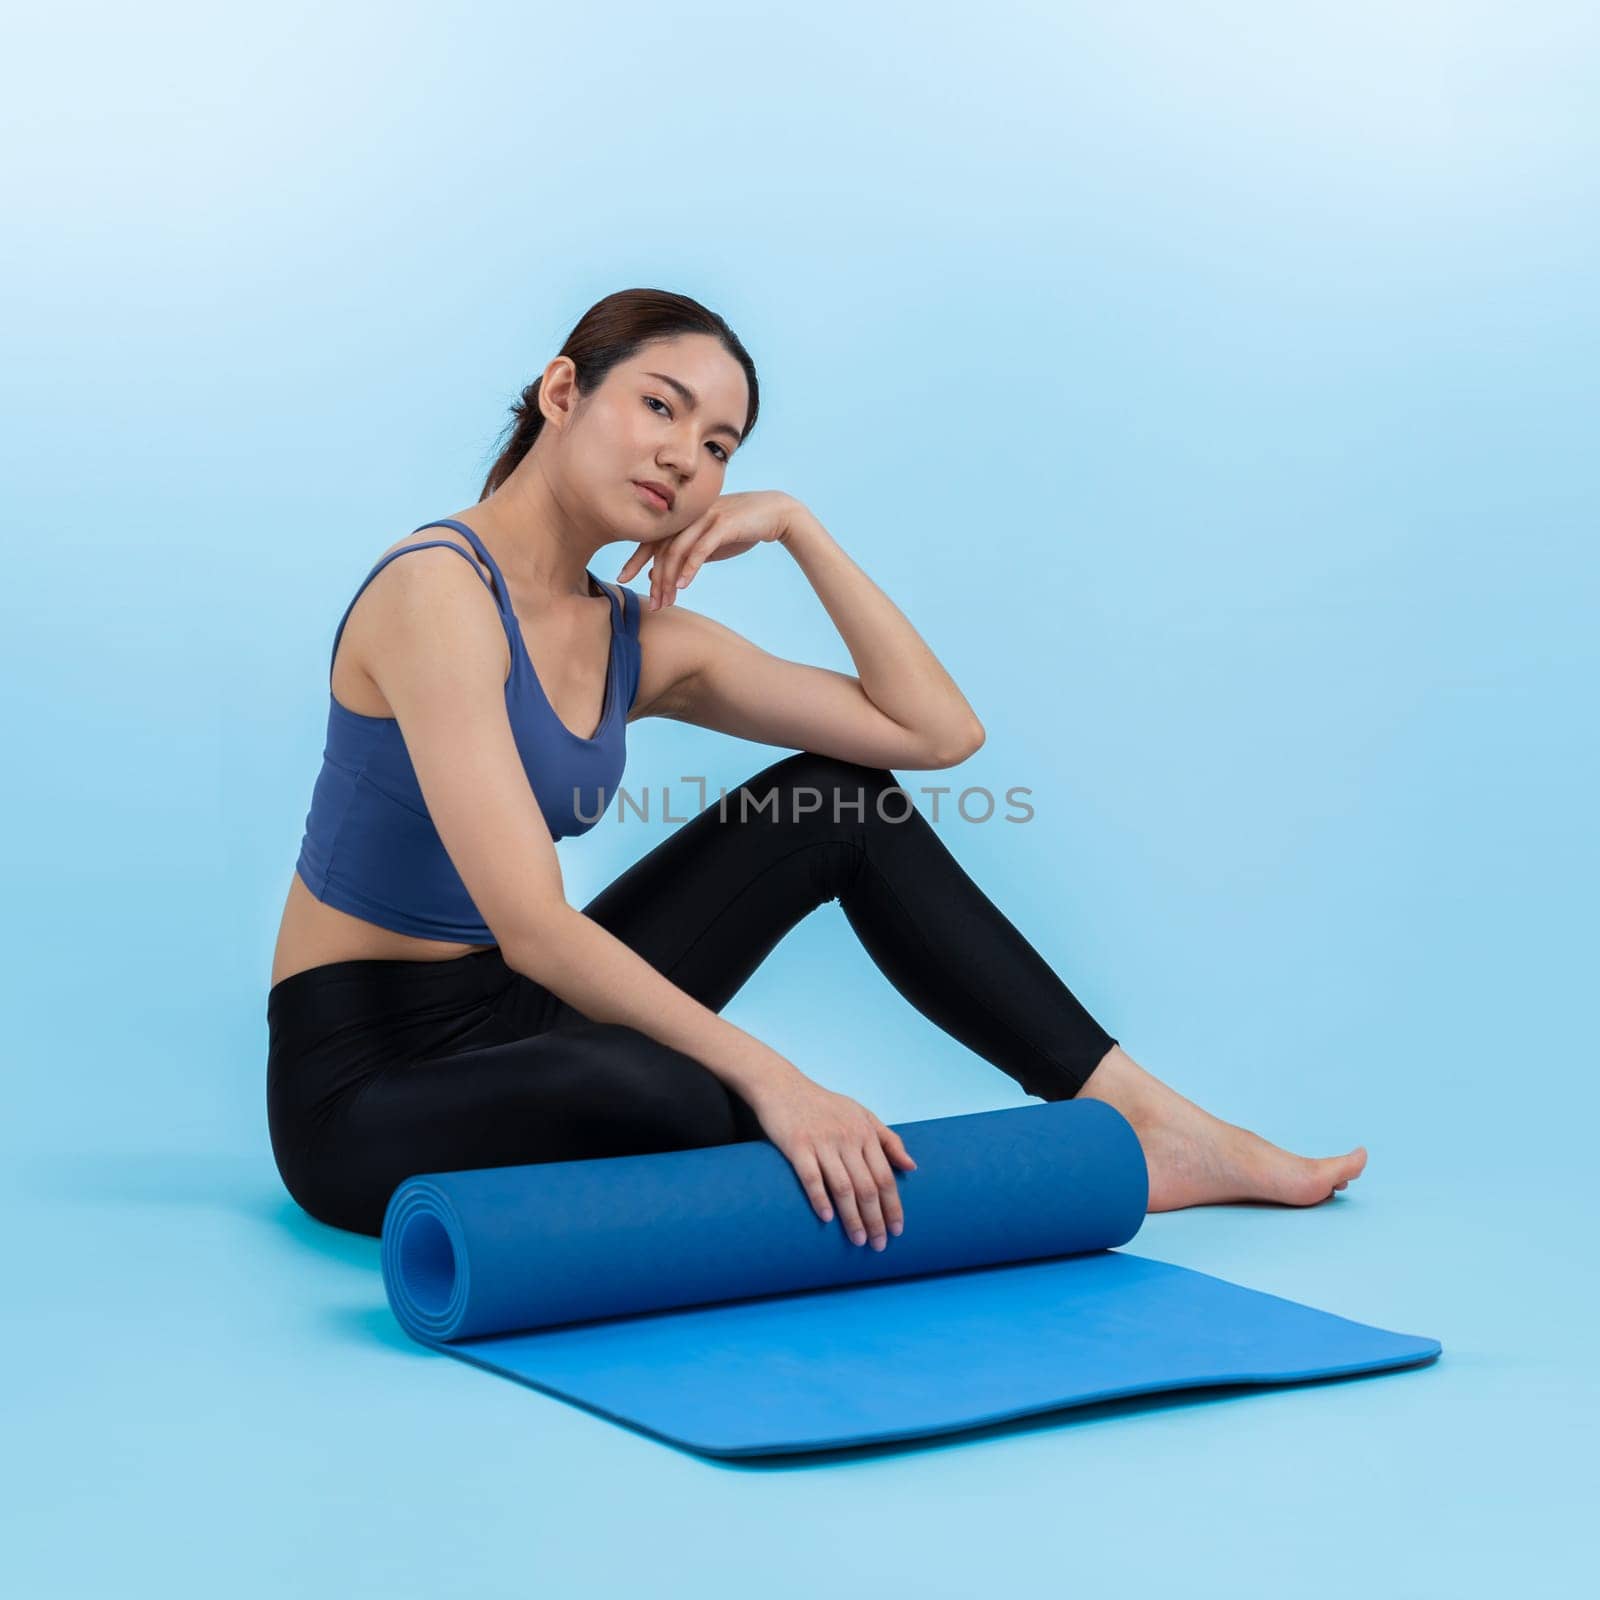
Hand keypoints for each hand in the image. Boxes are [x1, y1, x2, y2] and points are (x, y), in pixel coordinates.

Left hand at [616, 489, 805, 610]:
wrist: (773, 513)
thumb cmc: (739, 529)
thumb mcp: (706, 546)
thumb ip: (682, 557)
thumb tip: (655, 575)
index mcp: (682, 519)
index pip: (652, 539)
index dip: (635, 558)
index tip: (622, 578)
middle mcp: (689, 516)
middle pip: (661, 546)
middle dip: (654, 577)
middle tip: (652, 602)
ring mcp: (705, 518)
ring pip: (678, 550)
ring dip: (670, 578)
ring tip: (666, 601)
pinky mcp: (723, 524)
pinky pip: (701, 548)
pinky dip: (690, 568)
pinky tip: (683, 586)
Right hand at [742, 1068, 916, 1248]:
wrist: (782, 1086)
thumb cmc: (823, 1105)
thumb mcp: (861, 1114)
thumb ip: (887, 1139)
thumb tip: (911, 1166)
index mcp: (865, 1132)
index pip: (885, 1176)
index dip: (893, 1206)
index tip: (897, 1230)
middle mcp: (847, 1137)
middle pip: (867, 1186)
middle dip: (876, 1219)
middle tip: (879, 1245)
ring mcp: (822, 1142)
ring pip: (843, 1186)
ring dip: (852, 1217)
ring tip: (858, 1240)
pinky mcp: (797, 1145)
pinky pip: (811, 1176)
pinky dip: (820, 1198)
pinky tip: (826, 1218)